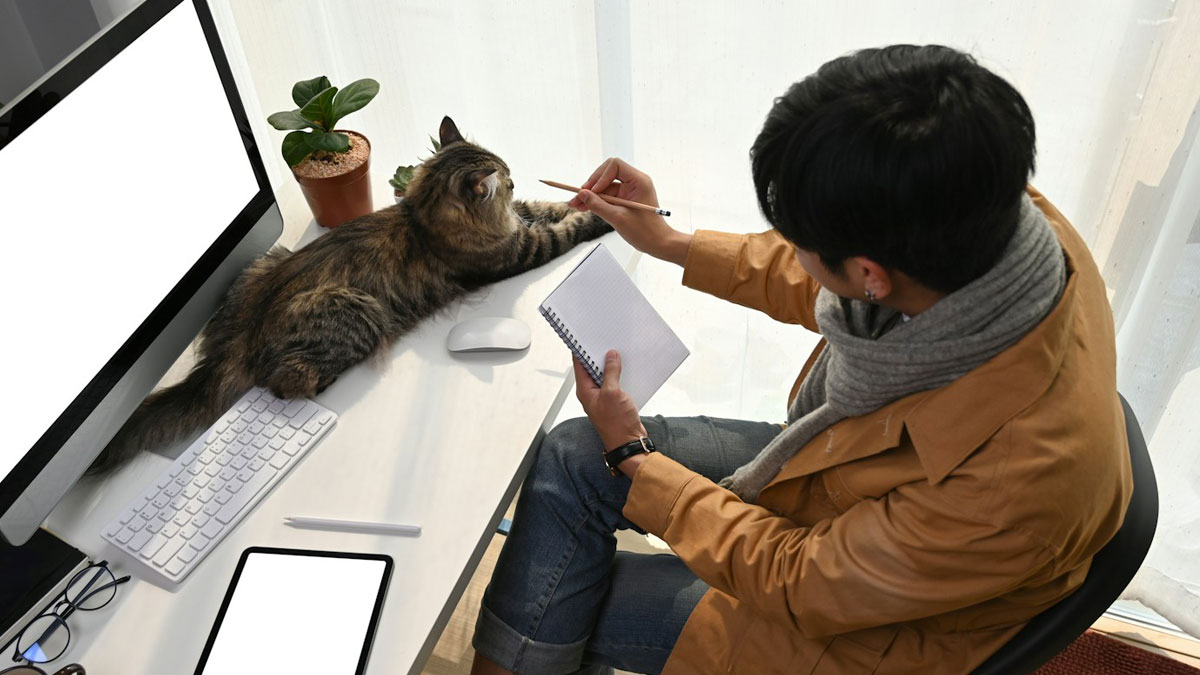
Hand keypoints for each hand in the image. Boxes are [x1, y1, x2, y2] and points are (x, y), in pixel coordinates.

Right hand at [569, 158, 691, 265]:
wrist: (658, 243)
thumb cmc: (645, 232)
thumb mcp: (618, 218)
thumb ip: (598, 205)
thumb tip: (581, 194)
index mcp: (639, 181)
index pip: (615, 165)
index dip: (601, 176)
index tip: (592, 191)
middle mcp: (634, 182)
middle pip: (607, 173)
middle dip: (592, 185)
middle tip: (578, 197)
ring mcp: (629, 190)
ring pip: (605, 186)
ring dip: (591, 194)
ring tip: (575, 204)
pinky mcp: (625, 199)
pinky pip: (607, 196)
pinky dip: (596, 201)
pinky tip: (584, 206)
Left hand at [573, 350, 647, 472]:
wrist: (629, 443)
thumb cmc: (617, 424)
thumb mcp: (613, 393)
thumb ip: (610, 372)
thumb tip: (610, 356)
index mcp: (585, 390)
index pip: (578, 364)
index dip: (581, 349)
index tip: (585, 336)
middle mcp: (591, 393)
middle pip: (592, 368)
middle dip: (599, 355)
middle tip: (606, 340)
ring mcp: (602, 397)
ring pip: (604, 375)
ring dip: (611, 365)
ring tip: (619, 352)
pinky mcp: (613, 400)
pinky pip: (614, 383)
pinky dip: (619, 374)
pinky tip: (626, 368)